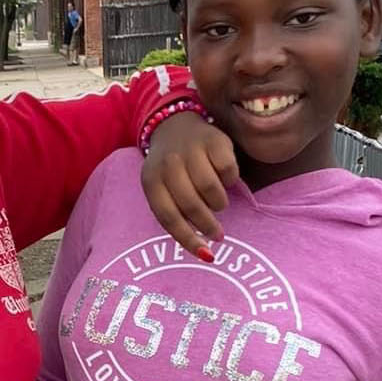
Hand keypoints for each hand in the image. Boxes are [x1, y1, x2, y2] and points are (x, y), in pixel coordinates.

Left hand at [142, 109, 238, 257]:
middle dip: (208, 225)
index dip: (188, 239)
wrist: (176, 126)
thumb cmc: (171, 170)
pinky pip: (228, 171)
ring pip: (212, 190)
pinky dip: (230, 180)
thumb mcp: (162, 189)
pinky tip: (223, 178)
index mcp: (151, 181)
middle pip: (192, 205)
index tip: (207, 254)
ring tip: (216, 201)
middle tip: (217, 233)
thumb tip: (205, 252)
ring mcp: (191, 151)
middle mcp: (169, 165)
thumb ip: (175, 214)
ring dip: (218, 202)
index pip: (168, 217)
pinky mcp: (214, 141)